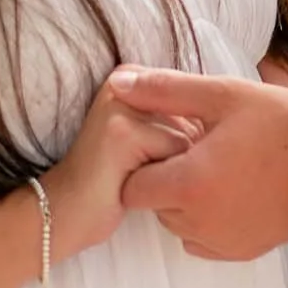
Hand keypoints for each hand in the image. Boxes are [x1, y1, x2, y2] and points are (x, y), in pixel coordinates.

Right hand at [42, 76, 194, 264]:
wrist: (64, 212)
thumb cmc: (112, 180)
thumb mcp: (146, 137)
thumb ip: (175, 118)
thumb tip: (223, 123)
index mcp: (130, 75)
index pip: (193, 101)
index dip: (183, 139)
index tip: (146, 155)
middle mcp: (125, 79)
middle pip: (193, 119)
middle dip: (178, 153)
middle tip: (135, 167)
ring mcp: (122, 103)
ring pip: (188, 138)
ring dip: (172, 169)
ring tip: (133, 174)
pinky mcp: (122, 131)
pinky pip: (176, 156)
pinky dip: (164, 179)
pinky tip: (128, 183)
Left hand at [111, 67, 287, 260]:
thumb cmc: (282, 123)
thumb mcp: (223, 95)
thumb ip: (166, 91)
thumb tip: (119, 82)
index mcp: (190, 184)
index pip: (133, 189)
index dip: (146, 163)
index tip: (171, 144)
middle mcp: (201, 223)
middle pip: (156, 207)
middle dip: (168, 180)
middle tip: (200, 151)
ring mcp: (223, 242)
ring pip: (180, 225)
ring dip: (188, 202)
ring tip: (220, 168)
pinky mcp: (244, 251)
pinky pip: (205, 243)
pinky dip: (208, 222)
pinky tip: (232, 192)